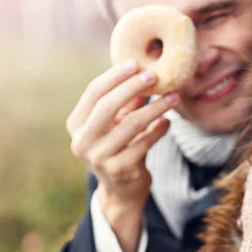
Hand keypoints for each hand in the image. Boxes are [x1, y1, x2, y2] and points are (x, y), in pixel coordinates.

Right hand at [67, 59, 180, 251]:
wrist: (122, 189)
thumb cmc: (120, 146)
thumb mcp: (118, 122)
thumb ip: (127, 100)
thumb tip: (145, 68)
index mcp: (77, 124)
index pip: (94, 93)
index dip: (115, 76)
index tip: (136, 62)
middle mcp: (82, 140)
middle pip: (107, 106)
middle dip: (133, 87)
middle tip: (155, 75)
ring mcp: (98, 157)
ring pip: (131, 124)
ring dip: (155, 107)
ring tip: (174, 97)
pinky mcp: (118, 169)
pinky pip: (144, 143)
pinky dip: (158, 130)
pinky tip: (168, 121)